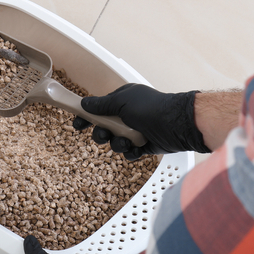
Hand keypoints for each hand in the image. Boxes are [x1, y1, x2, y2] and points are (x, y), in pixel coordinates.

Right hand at [73, 83, 209, 158]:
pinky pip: (130, 152)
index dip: (87, 117)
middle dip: (103, 133)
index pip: (99, 108)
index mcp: (123, 100)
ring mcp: (136, 130)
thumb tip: (84, 104)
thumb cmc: (150, 108)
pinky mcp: (144, 145)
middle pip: (105, 127)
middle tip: (105, 134)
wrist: (177, 125)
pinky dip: (132, 152)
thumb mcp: (122, 102)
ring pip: (116, 142)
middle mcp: (128, 115)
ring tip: (127, 142)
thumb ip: (101, 105)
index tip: (77, 125)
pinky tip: (138, 149)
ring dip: (118, 144)